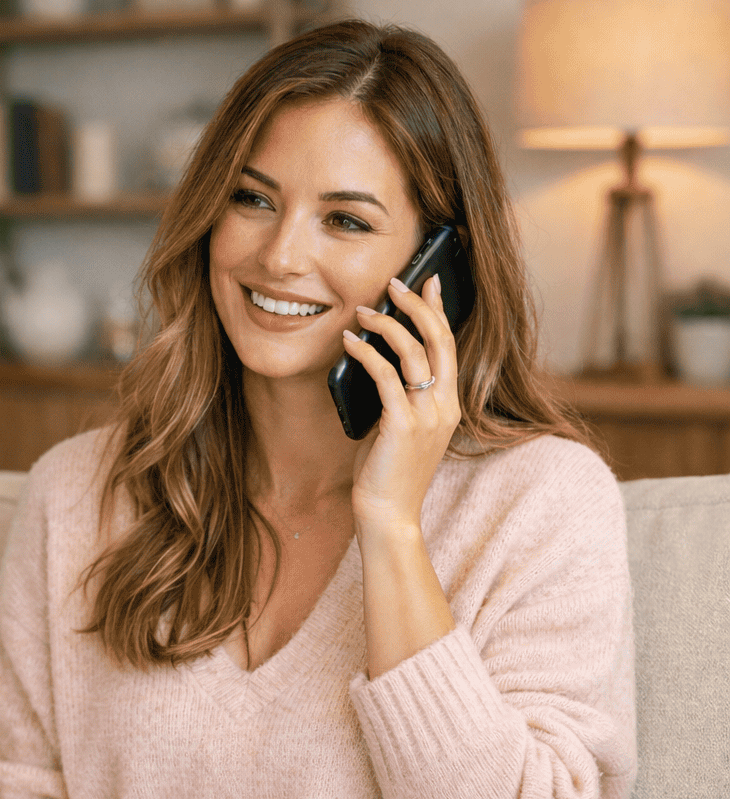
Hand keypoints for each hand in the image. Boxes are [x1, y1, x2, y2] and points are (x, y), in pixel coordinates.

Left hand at [345, 274, 460, 534]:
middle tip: (394, 283)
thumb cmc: (387, 474)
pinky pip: (385, 375)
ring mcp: (427, 415)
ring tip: (362, 312)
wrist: (388, 516)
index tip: (426, 282)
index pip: (448, 346)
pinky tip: (349, 343)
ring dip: (386, 324)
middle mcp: (444, 406)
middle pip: (438, 339)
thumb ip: (396, 397)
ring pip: (413, 351)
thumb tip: (375, 361)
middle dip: (416, 305)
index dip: (438, 310)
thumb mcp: (398, 428)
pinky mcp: (403, 425)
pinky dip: (366, 353)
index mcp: (449, 406)